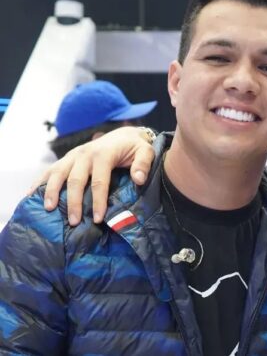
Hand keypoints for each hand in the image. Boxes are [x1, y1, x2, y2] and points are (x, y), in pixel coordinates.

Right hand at [29, 126, 155, 225]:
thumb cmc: (135, 147)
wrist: (124, 135)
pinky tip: (31, 195)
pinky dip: (39, 182)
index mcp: (104, 154)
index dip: (98, 201)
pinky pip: (50, 170)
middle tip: (73, 222)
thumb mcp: (146, 152)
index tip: (97, 219)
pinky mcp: (67, 158)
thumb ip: (143, 164)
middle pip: (75, 180)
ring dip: (51, 191)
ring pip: (58, 173)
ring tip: (48, 209)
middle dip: (73, 202)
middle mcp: (85, 154)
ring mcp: (73, 155)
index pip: (99, 181)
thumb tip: (139, 179)